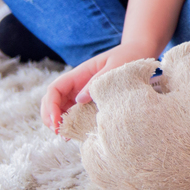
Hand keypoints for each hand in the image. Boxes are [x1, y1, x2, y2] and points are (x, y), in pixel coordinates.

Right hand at [40, 42, 154, 132]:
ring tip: (65, 135)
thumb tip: (79, 100)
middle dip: (50, 116)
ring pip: (62, 108)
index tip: (56, 121)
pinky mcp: (91, 101)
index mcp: (79, 74)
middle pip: (53, 100)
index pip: (55, 89)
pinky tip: (74, 133)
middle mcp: (77, 85)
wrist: (139, 54)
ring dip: (60, 122)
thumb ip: (98, 81)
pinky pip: (77, 113)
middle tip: (58, 132)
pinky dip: (73, 123)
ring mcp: (83, 93)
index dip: (51, 105)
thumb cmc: (127, 57)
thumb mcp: (115, 66)